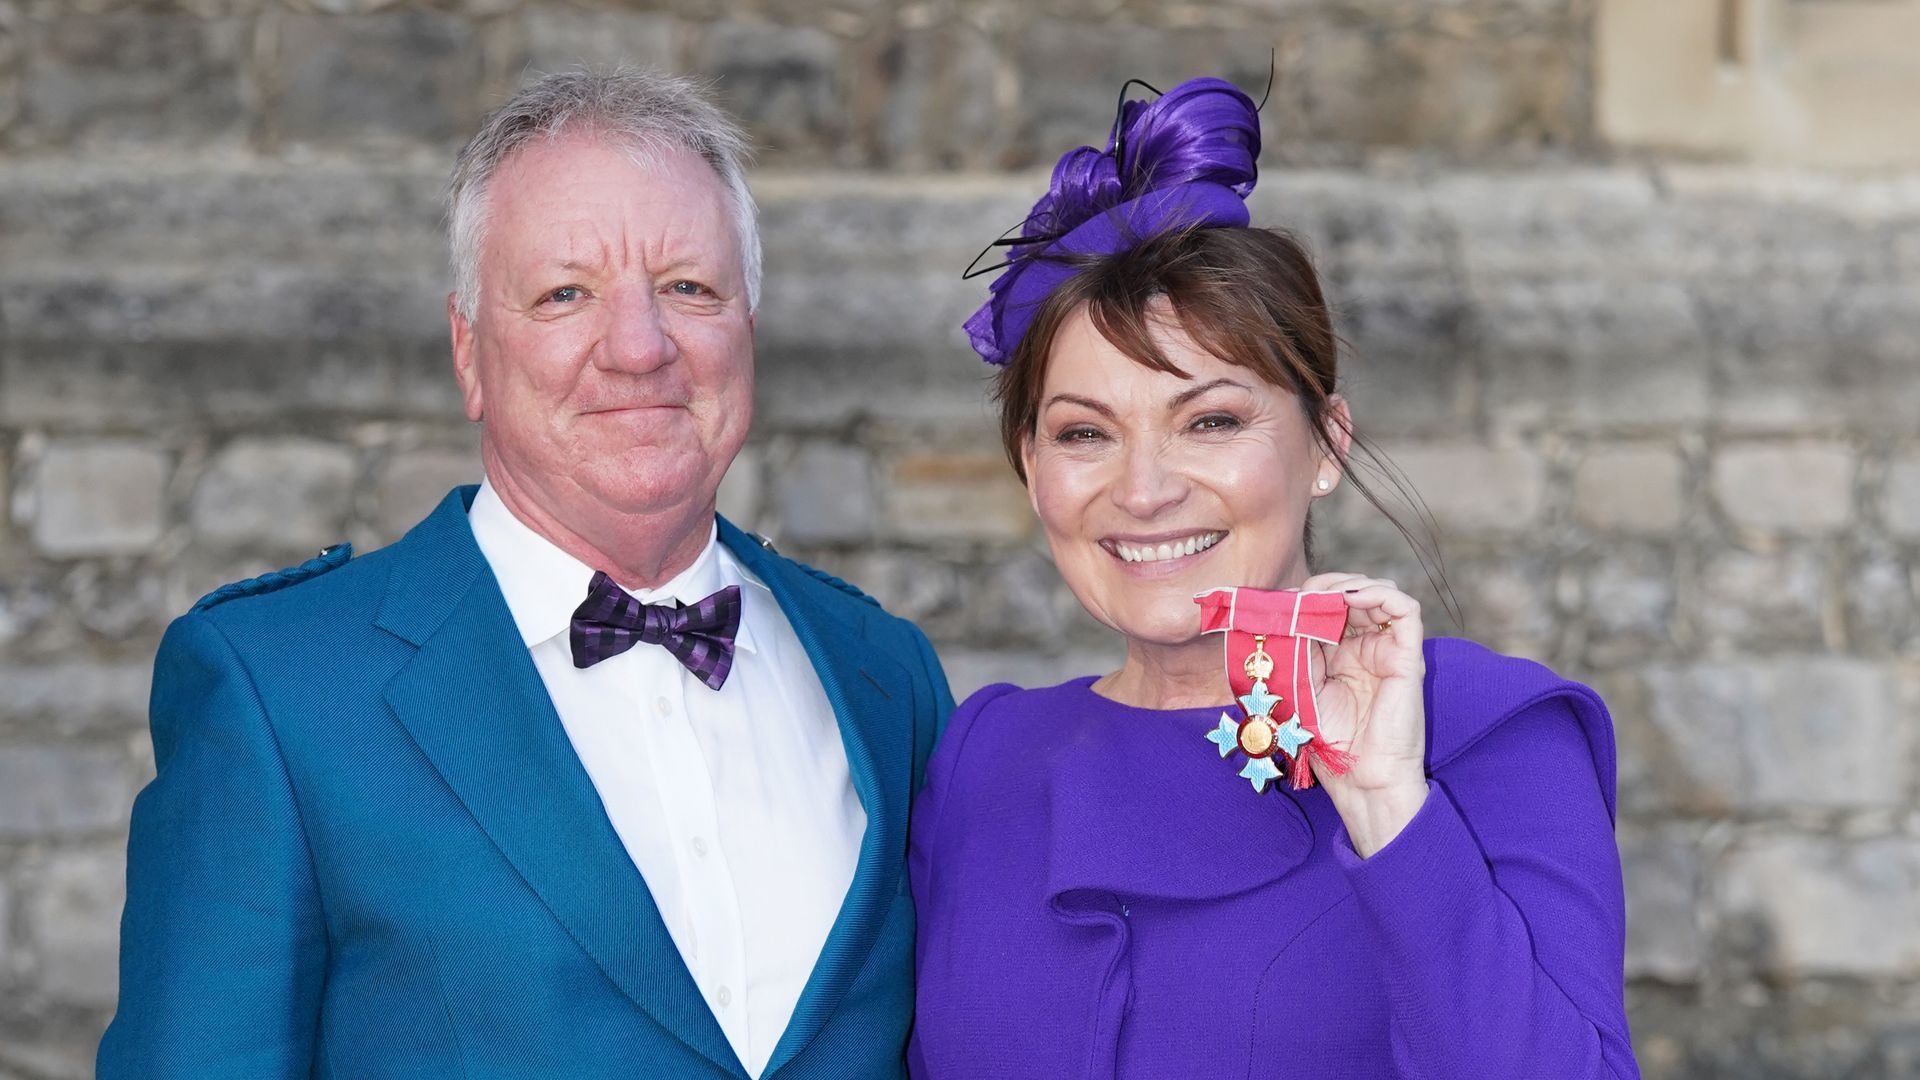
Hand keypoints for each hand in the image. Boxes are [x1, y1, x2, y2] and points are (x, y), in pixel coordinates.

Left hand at [1298, 572, 1428, 856]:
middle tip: (1302, 595)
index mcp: (1338, 653)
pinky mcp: (1408, 655)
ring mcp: (1387, 648)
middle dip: (1325, 586)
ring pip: (1378, 592)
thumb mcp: (1299, 684)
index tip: (1279, 602)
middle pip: (1351, 593)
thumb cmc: (1329, 742)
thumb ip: (1295, 646)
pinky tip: (1350, 600)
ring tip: (1326, 596)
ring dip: (1349, 584)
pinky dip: (1379, 594)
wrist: (1361, 778)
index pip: (1326, 606)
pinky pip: (1405, 608)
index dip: (1305, 597)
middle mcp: (1365, 646)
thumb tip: (1285, 606)